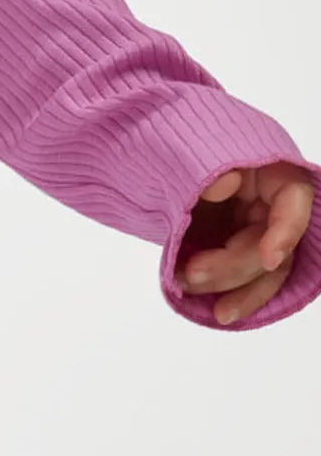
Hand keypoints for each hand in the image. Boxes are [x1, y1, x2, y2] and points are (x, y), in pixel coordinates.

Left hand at [173, 161, 312, 324]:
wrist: (160, 166)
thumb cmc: (183, 151)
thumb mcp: (192, 152)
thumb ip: (209, 168)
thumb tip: (222, 183)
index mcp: (272, 173)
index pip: (293, 202)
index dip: (286, 232)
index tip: (269, 258)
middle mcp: (270, 206)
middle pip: (272, 247)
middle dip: (233, 267)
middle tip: (191, 272)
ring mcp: (255, 234)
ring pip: (261, 274)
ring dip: (229, 289)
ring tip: (186, 287)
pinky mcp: (236, 255)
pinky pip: (241, 283)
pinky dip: (222, 295)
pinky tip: (203, 304)